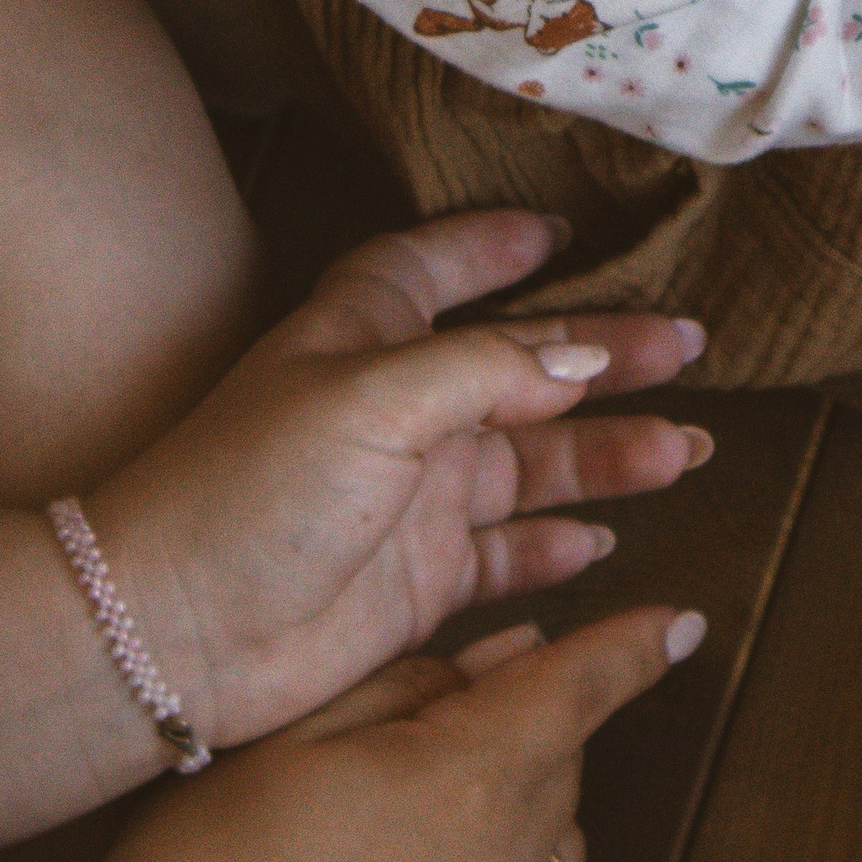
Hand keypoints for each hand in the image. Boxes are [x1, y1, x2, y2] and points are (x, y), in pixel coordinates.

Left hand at [87, 211, 709, 753]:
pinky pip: (509, 554)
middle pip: (519, 367)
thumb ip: (487, 369)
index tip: (565, 231)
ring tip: (688, 451)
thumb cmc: (250, 490)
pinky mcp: (417, 578)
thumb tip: (581, 352)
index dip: (496, 245)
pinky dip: (559, 545)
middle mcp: (395, 407)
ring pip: (533, 461)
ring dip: (607, 454)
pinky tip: (608, 539)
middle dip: (603, 357)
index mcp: (365, 334)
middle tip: (689, 347)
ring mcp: (410, 496)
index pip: (438, 267)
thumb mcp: (372, 399)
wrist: (172, 630)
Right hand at [96, 607, 697, 861]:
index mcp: (472, 775)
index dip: (632, 648)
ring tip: (423, 804)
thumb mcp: (307, 725)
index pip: (580, 688)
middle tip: (449, 710)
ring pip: (554, 845)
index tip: (680, 623)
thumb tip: (520, 650)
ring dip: (521, 805)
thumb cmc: (216, 849)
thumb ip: (424, 682)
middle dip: (529, 722)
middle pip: (562, 765)